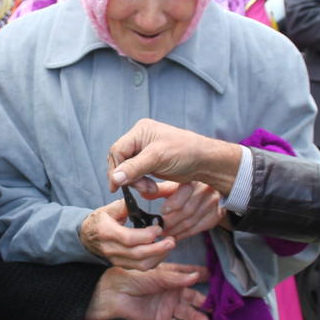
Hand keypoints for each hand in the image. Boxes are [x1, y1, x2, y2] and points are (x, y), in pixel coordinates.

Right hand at [80, 197, 173, 269]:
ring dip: (158, 256)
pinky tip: (162, 252)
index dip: (145, 235)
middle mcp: (111, 248)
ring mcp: (116, 259)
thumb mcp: (108, 209)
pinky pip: (140, 267)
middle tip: (172, 241)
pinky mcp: (122, 265)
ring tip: (169, 246)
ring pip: (140, 264)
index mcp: (106, 232)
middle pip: (137, 254)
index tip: (158, 229)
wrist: (86, 237)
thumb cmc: (99, 221)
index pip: (128, 238)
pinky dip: (153, 261)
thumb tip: (138, 205)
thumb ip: (123, 206)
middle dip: (157, 249)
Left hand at [86, 264, 209, 319]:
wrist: (116, 294)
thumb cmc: (135, 278)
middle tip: (215, 305)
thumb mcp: (157, 275)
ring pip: (186, 313)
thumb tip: (197, 276)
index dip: (202, 276)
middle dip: (203, 301)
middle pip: (192, 297)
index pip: (190, 276)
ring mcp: (167, 306)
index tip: (215, 278)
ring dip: (196, 317)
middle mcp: (172, 292)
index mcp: (171, 277)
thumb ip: (177, 278)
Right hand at [107, 119, 241, 196]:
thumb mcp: (158, 158)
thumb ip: (135, 167)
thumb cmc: (186, 152)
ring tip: (150, 189)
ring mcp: (144, 151)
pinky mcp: (150, 163)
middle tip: (141, 188)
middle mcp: (140, 139)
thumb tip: (115, 177)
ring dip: (136, 182)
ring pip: (127, 170)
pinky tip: (151, 188)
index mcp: (140, 131)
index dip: (115, 169)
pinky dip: (141, 183)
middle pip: (121, 161)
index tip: (116, 186)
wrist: (204, 162)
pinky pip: (136, 174)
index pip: (118, 150)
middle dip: (128, 177)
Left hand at [158, 181, 223, 242]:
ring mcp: (213, 203)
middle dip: (170, 222)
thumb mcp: (175, 183)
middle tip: (158, 227)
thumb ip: (161, 189)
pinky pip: (199, 228)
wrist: (214, 186)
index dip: (172, 204)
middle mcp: (205, 190)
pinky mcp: (216, 214)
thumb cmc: (190, 185)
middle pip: (186, 211)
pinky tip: (176, 236)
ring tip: (164, 233)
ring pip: (191, 222)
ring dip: (175, 231)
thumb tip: (144, 193)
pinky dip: (185, 234)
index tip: (162, 212)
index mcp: (193, 180)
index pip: (183, 194)